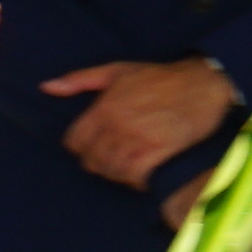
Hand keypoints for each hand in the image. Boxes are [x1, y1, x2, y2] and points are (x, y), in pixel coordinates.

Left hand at [51, 56, 235, 186]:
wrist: (206, 82)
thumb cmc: (162, 77)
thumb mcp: (119, 70)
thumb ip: (80, 80)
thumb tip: (46, 88)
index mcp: (104, 107)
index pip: (75, 142)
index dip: (83, 147)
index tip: (97, 146)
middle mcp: (118, 125)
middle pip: (93, 161)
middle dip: (102, 162)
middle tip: (118, 157)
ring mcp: (138, 140)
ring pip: (113, 171)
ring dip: (121, 172)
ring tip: (132, 165)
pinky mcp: (160, 152)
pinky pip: (136, 177)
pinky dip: (139, 180)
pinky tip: (147, 173)